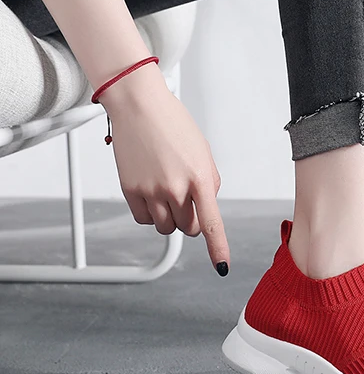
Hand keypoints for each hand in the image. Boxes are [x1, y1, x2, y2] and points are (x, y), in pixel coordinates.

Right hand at [98, 62, 231, 274]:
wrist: (141, 107)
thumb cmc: (174, 125)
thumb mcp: (203, 153)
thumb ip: (208, 182)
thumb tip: (205, 207)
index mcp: (201, 177)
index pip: (211, 223)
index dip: (217, 248)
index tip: (222, 267)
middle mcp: (177, 188)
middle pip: (188, 228)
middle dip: (191, 220)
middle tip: (187, 201)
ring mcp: (152, 190)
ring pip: (165, 226)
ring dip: (169, 217)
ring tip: (167, 192)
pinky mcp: (130, 189)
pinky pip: (142, 218)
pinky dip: (148, 213)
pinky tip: (150, 193)